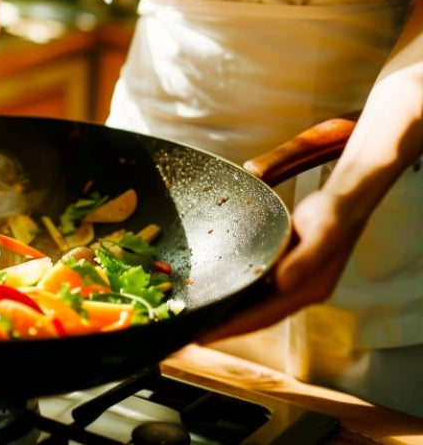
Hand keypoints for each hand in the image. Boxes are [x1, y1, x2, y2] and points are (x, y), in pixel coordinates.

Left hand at [198, 188, 363, 343]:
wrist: (344, 201)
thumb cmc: (333, 214)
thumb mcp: (323, 232)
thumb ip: (305, 259)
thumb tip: (282, 283)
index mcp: (309, 291)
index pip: (265, 316)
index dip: (235, 328)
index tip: (206, 337)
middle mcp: (299, 293)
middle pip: (257, 318)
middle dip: (226, 328)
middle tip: (193, 337)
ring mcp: (293, 285)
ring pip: (256, 307)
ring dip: (230, 316)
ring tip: (201, 322)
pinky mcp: (285, 272)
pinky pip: (257, 291)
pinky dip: (238, 297)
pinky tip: (221, 295)